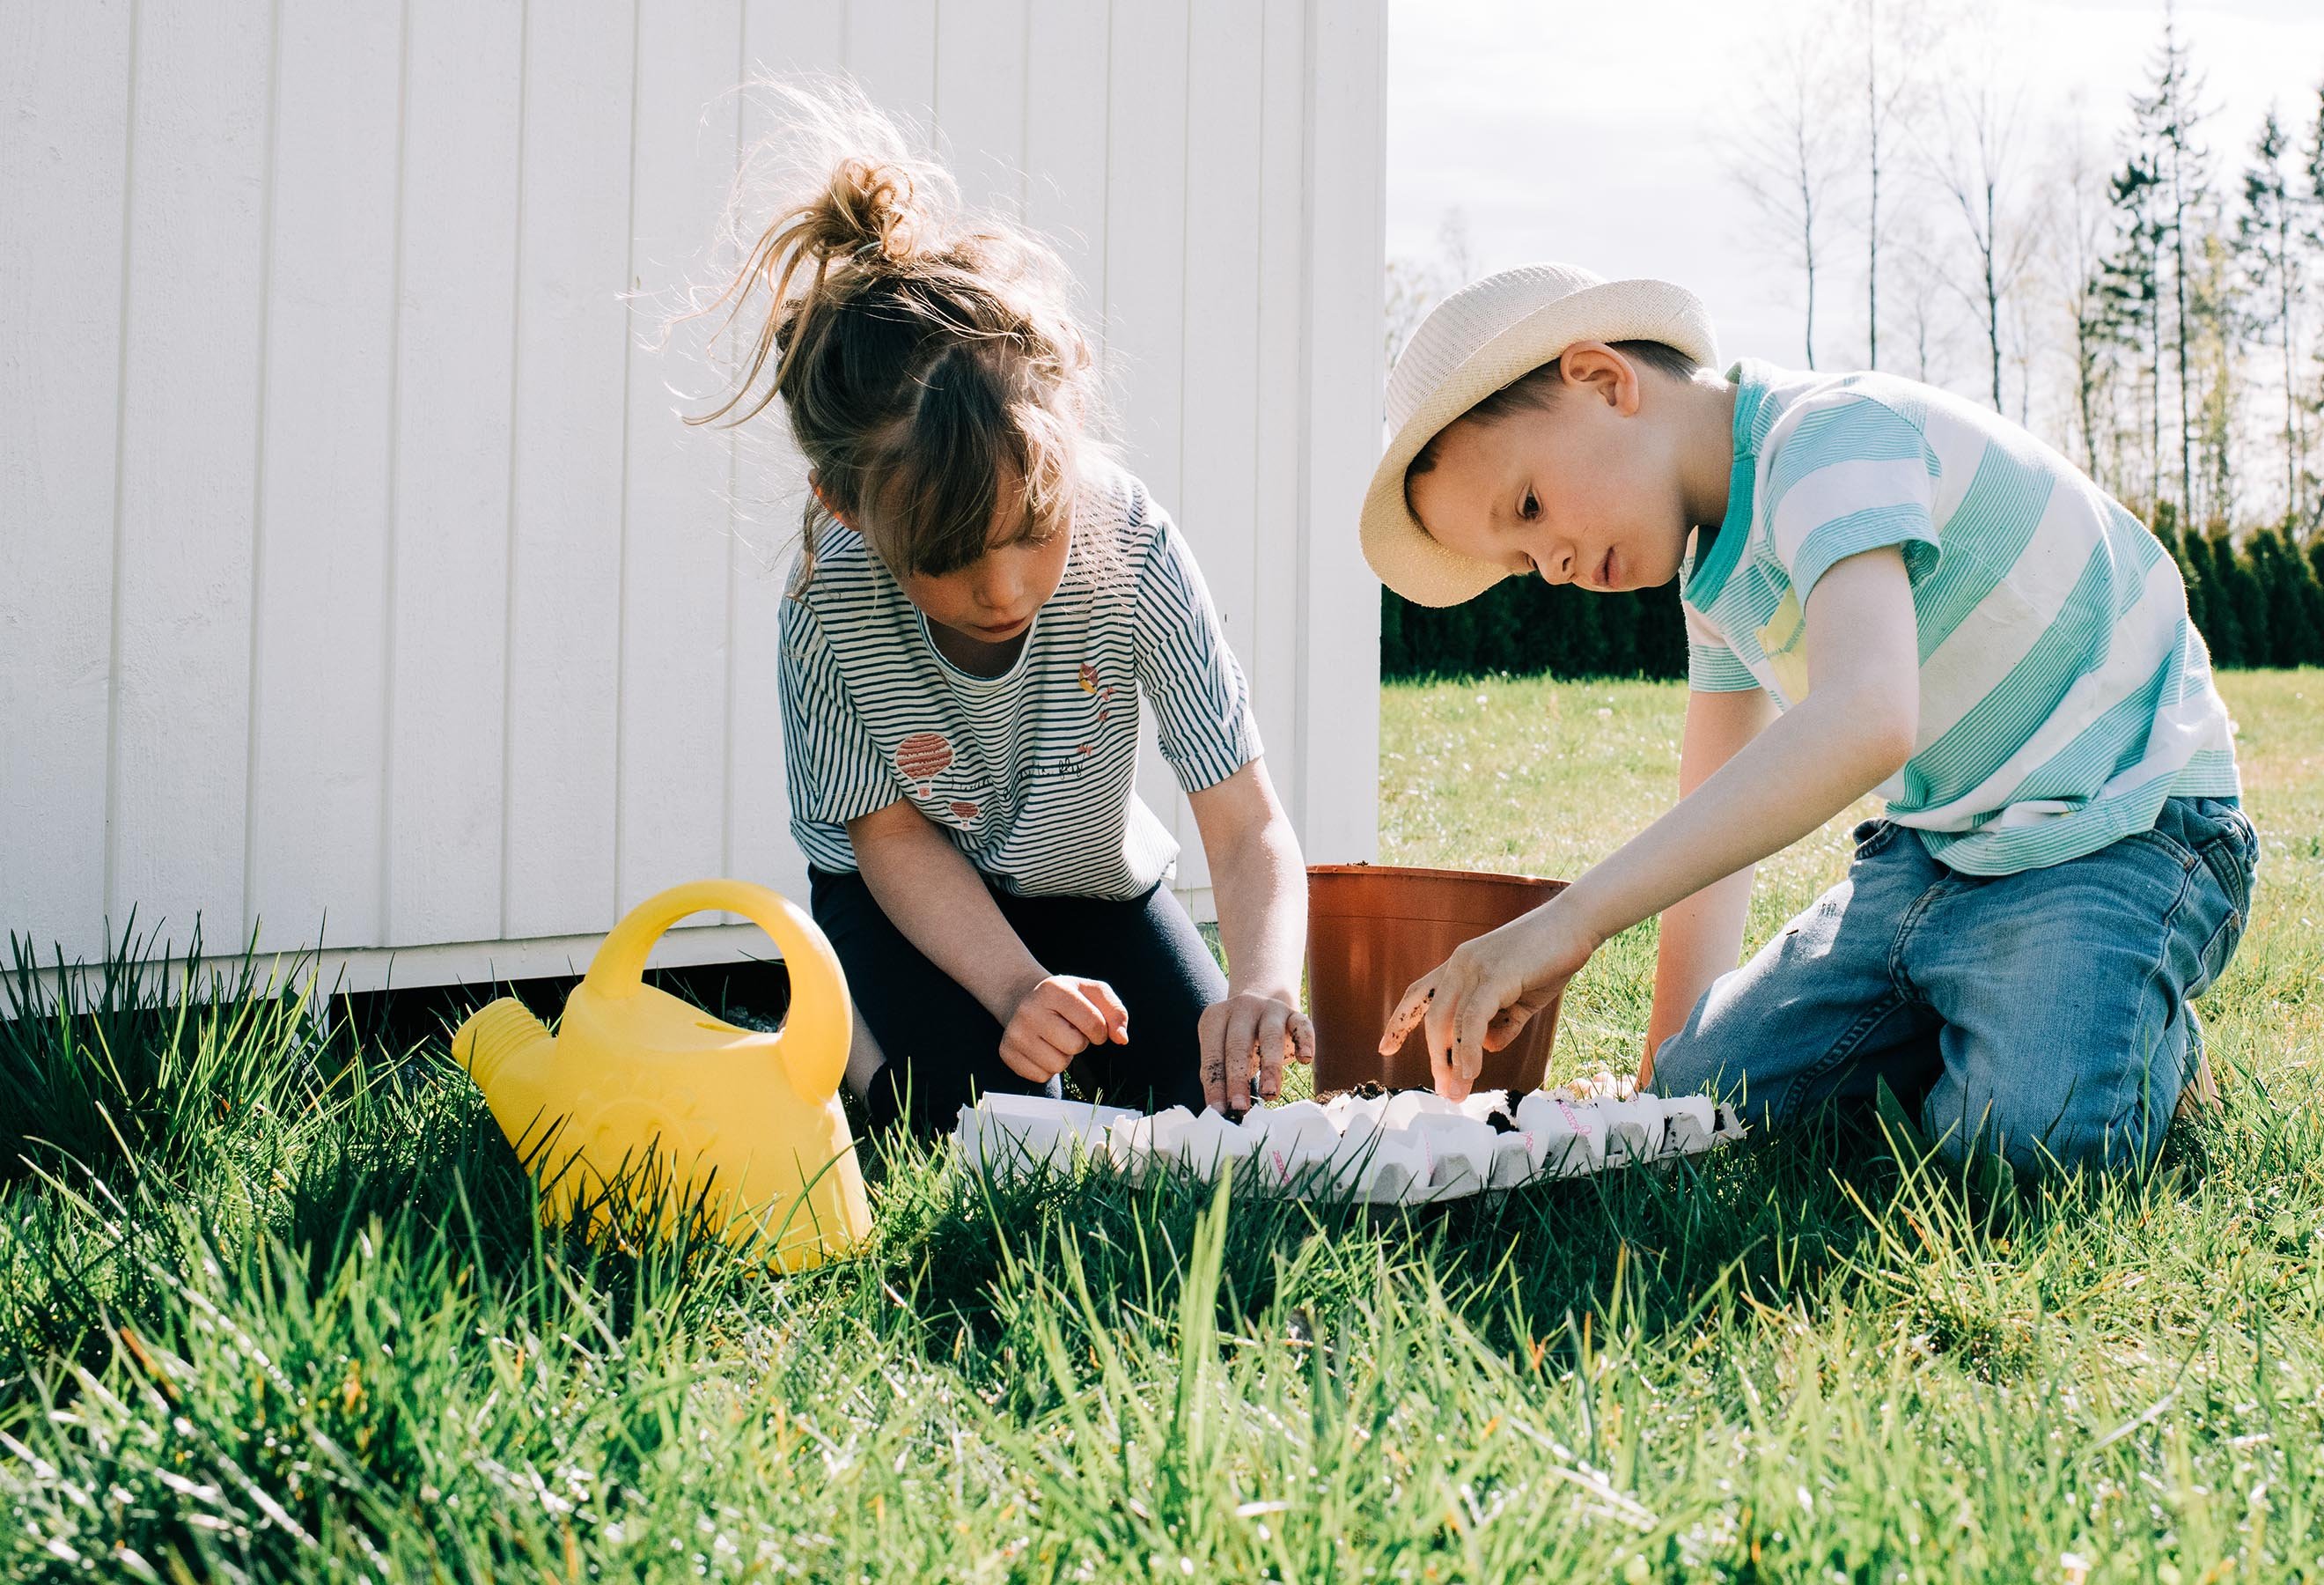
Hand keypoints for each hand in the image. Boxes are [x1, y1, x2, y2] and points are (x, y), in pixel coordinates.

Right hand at [999, 975, 1128, 1083]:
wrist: (1022, 997)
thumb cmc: (1064, 997)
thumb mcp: (1093, 992)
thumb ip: (1115, 1011)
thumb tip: (1121, 1038)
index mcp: (1053, 989)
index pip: (1094, 1025)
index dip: (1100, 1030)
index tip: (1091, 1024)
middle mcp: (1029, 1010)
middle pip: (1075, 1046)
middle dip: (1079, 1041)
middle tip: (1068, 1028)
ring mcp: (1015, 1033)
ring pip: (1058, 1065)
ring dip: (1064, 1056)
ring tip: (1054, 1038)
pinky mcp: (1007, 1053)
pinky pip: (1041, 1077)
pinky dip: (1047, 1067)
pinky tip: (1041, 1047)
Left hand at [1199, 990, 1314, 1113]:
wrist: (1263, 997)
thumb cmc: (1239, 1037)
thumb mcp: (1223, 1049)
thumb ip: (1220, 1074)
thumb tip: (1220, 1110)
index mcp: (1216, 1018)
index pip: (1212, 1054)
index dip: (1215, 1084)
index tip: (1218, 1111)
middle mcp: (1242, 1009)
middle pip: (1238, 1046)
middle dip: (1238, 1079)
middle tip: (1238, 1107)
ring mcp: (1270, 1009)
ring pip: (1270, 1037)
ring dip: (1270, 1067)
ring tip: (1269, 1093)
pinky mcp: (1295, 1013)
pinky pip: (1302, 1026)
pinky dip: (1305, 1042)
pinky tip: (1305, 1060)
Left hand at [1379, 904, 1600, 1100]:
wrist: (1578, 923)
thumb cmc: (1552, 958)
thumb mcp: (1522, 999)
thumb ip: (1502, 1023)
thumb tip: (1486, 1048)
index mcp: (1461, 966)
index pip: (1420, 994)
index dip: (1401, 1021)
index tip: (1385, 1047)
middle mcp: (1459, 964)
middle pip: (1432, 1018)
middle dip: (1436, 1059)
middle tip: (1447, 1093)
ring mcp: (1474, 967)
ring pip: (1448, 1022)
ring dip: (1451, 1062)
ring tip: (1457, 1093)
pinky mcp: (1495, 975)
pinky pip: (1473, 1018)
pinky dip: (1467, 1048)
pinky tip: (1470, 1071)